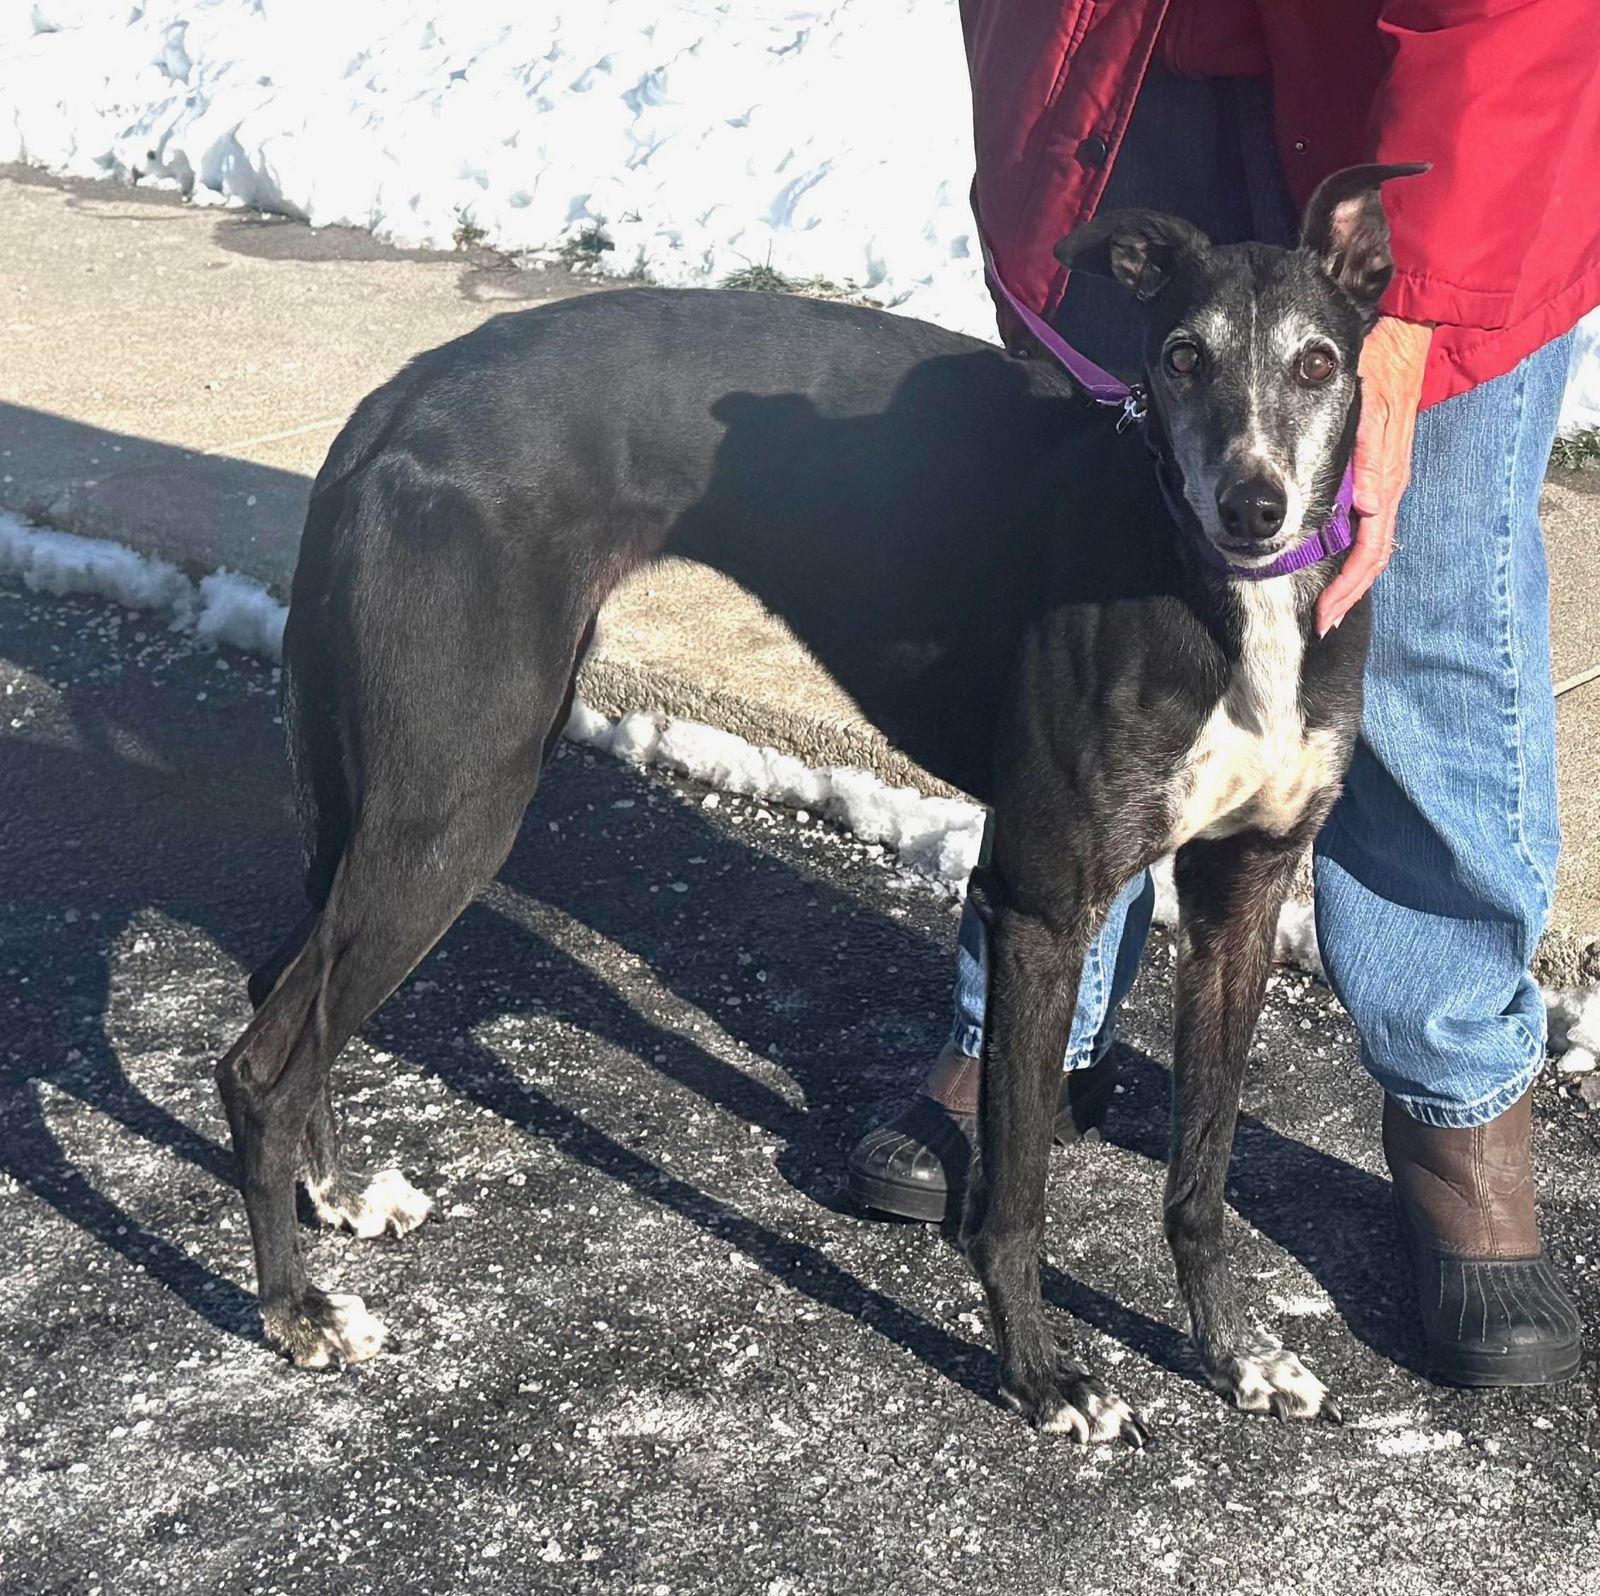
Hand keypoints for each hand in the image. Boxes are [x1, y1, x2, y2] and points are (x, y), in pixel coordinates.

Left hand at [1316, 316, 1432, 636]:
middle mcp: (1387, 488)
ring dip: (1351, 578)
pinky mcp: (1381, 472)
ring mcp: (1386, 482)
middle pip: (1371, 557)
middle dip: (1347, 593)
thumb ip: (1370, 457)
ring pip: (1372, 545)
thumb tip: (1369, 505)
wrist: (1405, 339)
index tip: (1325, 612)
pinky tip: (1338, 561)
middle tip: (1323, 622)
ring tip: (1329, 604)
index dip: (1347, 586)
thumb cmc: (1383, 371)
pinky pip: (1370, 525)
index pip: (1369, 550)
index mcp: (1386, 482)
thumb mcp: (1372, 409)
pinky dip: (1355, 551)